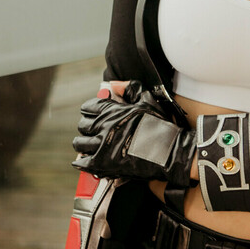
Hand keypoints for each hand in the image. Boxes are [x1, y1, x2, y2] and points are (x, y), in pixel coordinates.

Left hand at [72, 82, 194, 183]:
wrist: (169, 152)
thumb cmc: (160, 126)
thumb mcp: (147, 100)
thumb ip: (129, 88)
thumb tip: (113, 84)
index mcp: (112, 110)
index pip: (89, 107)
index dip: (90, 110)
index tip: (92, 114)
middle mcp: (104, 127)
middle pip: (83, 125)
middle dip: (87, 127)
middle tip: (92, 130)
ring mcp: (102, 146)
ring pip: (79, 144)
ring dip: (83, 144)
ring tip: (89, 145)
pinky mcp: (103, 164)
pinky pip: (83, 162)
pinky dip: (82, 161)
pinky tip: (85, 160)